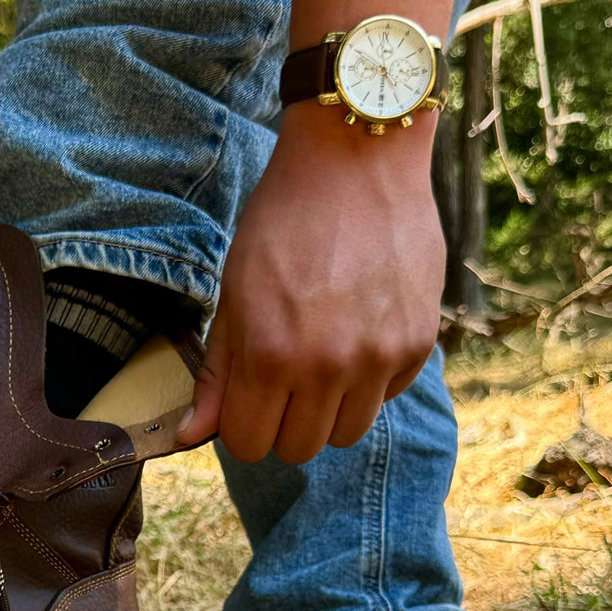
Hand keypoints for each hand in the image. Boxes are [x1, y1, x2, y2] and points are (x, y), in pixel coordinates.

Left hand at [176, 103, 444, 463]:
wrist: (357, 161)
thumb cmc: (282, 222)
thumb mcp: (234, 293)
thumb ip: (217, 372)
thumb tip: (193, 434)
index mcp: (270, 355)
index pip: (250, 444)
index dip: (241, 428)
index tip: (245, 403)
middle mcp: (328, 367)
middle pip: (300, 449)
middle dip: (282, 425)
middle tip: (280, 382)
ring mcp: (380, 358)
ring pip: (347, 434)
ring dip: (327, 411)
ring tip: (320, 361)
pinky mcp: (418, 343)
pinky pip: (387, 397)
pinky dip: (369, 382)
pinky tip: (357, 335)